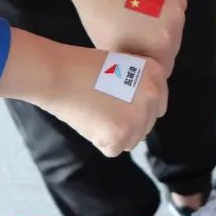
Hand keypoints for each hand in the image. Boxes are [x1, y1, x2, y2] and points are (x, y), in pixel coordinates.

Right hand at [0, 30, 168, 156]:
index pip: (157, 104)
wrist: (57, 74)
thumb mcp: (124, 67)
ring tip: (95, 115)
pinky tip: (88, 122)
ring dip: (116, 134)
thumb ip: (140, 87)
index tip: (119, 105)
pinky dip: (100, 141)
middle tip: (103, 111)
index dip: (137, 107)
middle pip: (147, 123)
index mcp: (156, 75)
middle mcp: (154, 96)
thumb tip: (144, 111)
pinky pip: (114, 149)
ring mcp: (139, 117)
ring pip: (133, 139)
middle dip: (128, 122)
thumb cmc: (82, 67)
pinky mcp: (121, 136)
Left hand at [34, 0, 186, 70]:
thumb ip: (132, 71)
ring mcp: (177, 2)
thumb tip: (140, 79)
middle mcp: (177, 24)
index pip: (165, 66)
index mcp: (163, 43)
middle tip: (135, 39)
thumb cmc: (99, 18)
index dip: (149, 65)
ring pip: (173, 24)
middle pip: (171, 45)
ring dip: (160, 25)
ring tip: (137, 20)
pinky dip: (162, 6)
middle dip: (156, 45)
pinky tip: (143, 3)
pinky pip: (173, 4)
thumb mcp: (112, 54)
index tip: (135, 59)